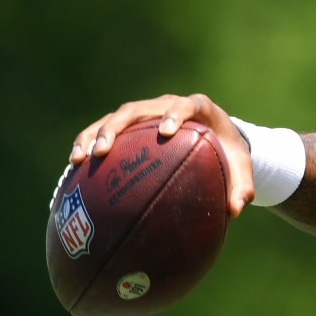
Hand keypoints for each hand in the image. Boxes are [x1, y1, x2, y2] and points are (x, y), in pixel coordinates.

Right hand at [68, 93, 254, 215]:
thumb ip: (242, 186)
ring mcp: (147, 113)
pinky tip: (74, 169)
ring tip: (79, 159)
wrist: (216, 136)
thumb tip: (235, 211)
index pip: (185, 105)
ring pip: (115, 117)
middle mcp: (167, 105)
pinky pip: (104, 130)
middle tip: (104, 150)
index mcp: (198, 109)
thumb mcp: (241, 167)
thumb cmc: (229, 152)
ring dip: (94, 135)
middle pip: (137, 108)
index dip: (175, 114)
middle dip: (117, 126)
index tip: (166, 131)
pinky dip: (87, 145)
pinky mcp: (132, 125)